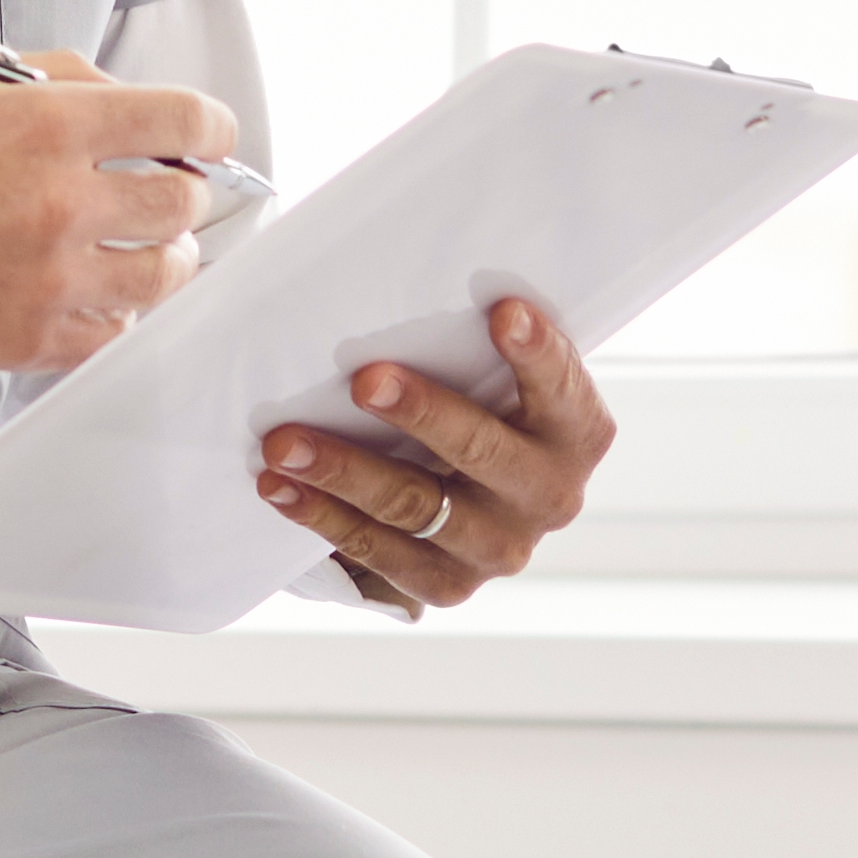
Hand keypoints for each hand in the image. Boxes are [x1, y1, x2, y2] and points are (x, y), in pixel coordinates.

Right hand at [0, 54, 229, 384]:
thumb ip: (54, 80)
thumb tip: (122, 99)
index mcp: (47, 124)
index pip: (183, 119)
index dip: (212, 126)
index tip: (212, 136)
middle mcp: (60, 200)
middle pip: (183, 201)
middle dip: (182, 190)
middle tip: (165, 191)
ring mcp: (49, 277)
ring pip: (164, 273)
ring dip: (164, 255)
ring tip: (145, 247)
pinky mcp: (29, 339)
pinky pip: (115, 334)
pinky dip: (118, 312)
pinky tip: (98, 293)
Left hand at [252, 296, 613, 622]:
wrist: (481, 504)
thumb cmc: (482, 408)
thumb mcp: (502, 380)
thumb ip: (476, 346)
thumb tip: (404, 272)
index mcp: (577, 433)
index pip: (562, 388)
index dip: (537, 353)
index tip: (503, 311)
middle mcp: (551, 496)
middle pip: (481, 451)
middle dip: (421, 414)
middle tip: (365, 380)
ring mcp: (500, 548)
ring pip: (417, 507)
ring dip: (344, 471)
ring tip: (284, 443)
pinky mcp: (448, 585)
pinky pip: (380, 553)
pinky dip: (323, 518)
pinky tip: (279, 489)